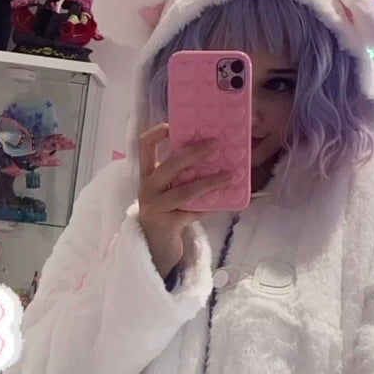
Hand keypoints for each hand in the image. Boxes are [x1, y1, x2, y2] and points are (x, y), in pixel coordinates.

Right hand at [138, 123, 230, 279]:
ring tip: (229, 176)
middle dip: (194, 153)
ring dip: (209, 182)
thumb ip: (183, 176)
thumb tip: (216, 156)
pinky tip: (222, 203)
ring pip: (184, 191)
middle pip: (170, 165)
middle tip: (216, 144)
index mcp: (148, 175)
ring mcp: (155, 207)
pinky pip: (192, 213)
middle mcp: (147, 188)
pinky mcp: (166, 224)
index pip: (144, 147)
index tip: (171, 125)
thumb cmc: (167, 213)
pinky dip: (208, 208)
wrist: (155, 247)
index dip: (156, 134)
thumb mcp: (169, 191)